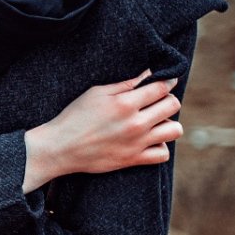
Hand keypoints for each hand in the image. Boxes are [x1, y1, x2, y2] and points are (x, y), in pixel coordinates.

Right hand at [28, 68, 181, 180]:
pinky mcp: (133, 160)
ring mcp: (136, 143)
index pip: (161, 87)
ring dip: (167, 123)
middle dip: (167, 99)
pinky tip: (149, 140)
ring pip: (174, 130)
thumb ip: (125, 84)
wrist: (60, 148)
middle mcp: (135, 123)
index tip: (167, 79)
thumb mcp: (96, 93)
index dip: (168, 80)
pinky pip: (163, 154)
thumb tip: (149, 74)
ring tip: (155, 121)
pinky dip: (160, 146)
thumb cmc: (75, 116)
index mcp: (125, 104)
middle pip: (172, 105)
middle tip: (156, 100)